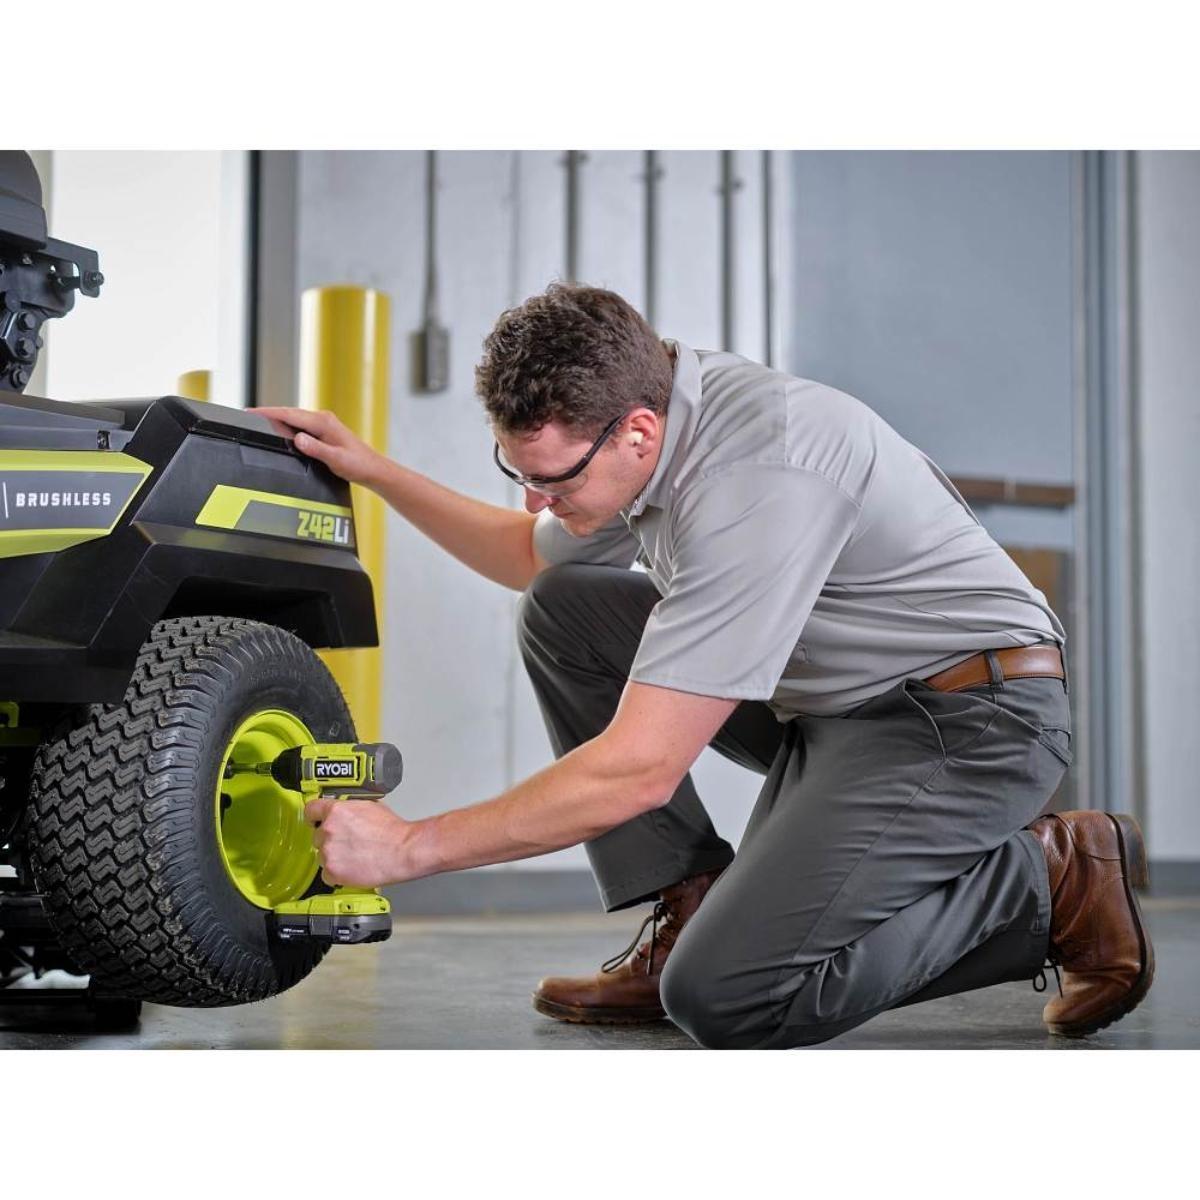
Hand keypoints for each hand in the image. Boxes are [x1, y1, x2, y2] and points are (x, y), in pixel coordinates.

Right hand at [256, 407, 387, 488]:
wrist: (373, 469)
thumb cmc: (358, 465)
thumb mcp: (335, 459)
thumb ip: (316, 449)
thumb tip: (298, 439)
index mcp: (323, 422)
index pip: (290, 414)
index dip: (268, 413)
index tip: (250, 412)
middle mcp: (323, 419)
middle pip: (289, 413)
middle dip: (269, 414)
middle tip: (248, 416)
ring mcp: (324, 424)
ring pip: (294, 418)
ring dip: (278, 419)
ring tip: (259, 422)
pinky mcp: (324, 431)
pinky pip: (301, 425)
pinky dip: (288, 426)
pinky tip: (281, 431)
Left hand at [304, 798, 416, 887]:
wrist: (403, 851)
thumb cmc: (392, 831)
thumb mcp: (370, 806)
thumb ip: (350, 808)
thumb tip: (345, 810)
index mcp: (336, 811)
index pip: (311, 810)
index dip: (315, 817)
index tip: (316, 821)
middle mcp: (328, 830)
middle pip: (317, 836)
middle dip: (330, 840)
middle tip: (348, 843)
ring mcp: (328, 852)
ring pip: (322, 856)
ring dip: (334, 857)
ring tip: (354, 856)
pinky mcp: (332, 871)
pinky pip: (326, 874)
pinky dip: (337, 874)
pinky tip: (352, 868)